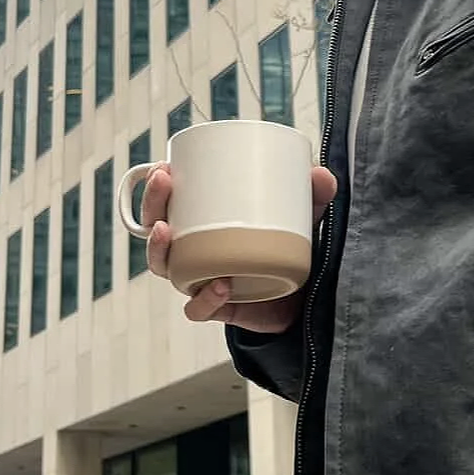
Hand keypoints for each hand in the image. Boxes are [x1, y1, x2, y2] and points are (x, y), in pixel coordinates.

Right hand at [141, 163, 336, 333]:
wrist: (305, 302)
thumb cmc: (289, 249)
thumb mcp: (302, 217)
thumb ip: (313, 195)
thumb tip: (321, 174)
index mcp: (204, 224)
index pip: (169, 203)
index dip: (157, 187)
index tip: (162, 166)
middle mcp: (195, 252)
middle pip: (157, 230)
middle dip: (152, 205)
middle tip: (163, 182)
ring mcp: (203, 280)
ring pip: (167, 268)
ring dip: (159, 249)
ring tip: (167, 231)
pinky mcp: (219, 308)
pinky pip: (199, 308)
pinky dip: (205, 298)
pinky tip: (220, 283)